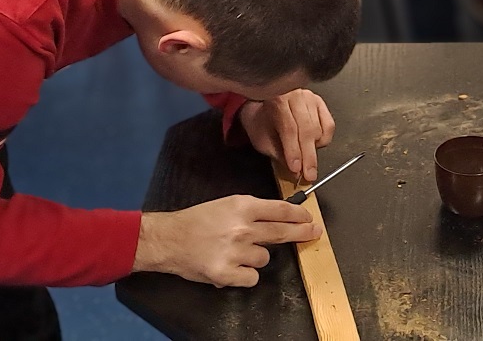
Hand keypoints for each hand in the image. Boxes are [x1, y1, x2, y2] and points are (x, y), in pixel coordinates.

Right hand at [131, 195, 319, 286]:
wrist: (169, 239)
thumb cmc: (196, 221)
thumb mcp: (225, 205)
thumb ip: (252, 211)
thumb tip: (280, 217)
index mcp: (242, 207)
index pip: (280, 210)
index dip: (298, 214)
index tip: (308, 218)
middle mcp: (242, 228)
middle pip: (282, 232)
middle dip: (301, 233)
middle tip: (313, 232)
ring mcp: (236, 252)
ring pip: (264, 259)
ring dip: (255, 257)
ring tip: (235, 252)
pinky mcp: (227, 273)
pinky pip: (252, 277)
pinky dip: (244, 275)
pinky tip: (231, 267)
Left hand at [240, 90, 335, 180]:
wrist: (263, 104)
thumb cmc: (260, 122)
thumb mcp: (262, 140)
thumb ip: (279, 154)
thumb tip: (296, 170)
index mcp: (276, 101)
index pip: (289, 129)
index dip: (294, 151)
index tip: (295, 169)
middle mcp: (295, 96)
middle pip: (307, 129)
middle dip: (308, 156)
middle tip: (309, 174)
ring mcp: (310, 98)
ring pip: (319, 129)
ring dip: (314, 149)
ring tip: (305, 158)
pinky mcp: (320, 103)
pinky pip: (329, 125)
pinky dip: (324, 139)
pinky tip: (314, 144)